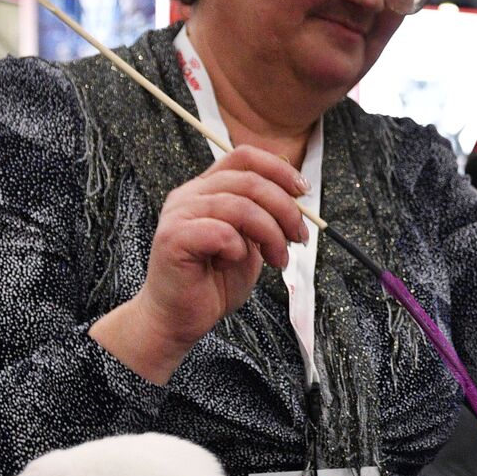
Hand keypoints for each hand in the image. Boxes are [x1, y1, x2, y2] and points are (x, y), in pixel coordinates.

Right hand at [90, 146, 309, 383]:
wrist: (179, 319)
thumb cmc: (213, 282)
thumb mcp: (250, 243)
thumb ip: (264, 217)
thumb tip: (297, 200)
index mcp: (206, 189)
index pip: (243, 156)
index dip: (279, 169)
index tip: (303, 192)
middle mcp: (189, 195)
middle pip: (249, 180)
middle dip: (286, 210)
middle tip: (299, 238)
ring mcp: (178, 214)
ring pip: (240, 206)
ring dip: (270, 234)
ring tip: (277, 260)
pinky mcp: (173, 238)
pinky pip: (221, 232)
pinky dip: (239, 248)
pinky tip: (235, 262)